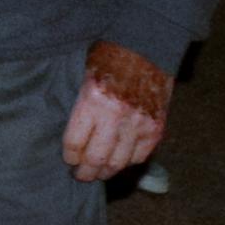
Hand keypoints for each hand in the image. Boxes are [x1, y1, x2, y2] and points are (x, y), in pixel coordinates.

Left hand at [66, 42, 169, 180]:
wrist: (146, 48)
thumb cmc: (109, 58)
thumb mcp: (84, 78)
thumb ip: (81, 109)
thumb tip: (74, 139)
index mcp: (93, 101)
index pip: (75, 142)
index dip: (69, 156)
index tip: (68, 160)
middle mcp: (116, 116)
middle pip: (97, 158)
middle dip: (86, 172)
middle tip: (80, 176)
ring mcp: (139, 123)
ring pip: (119, 162)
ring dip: (106, 172)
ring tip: (98, 174)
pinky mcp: (156, 127)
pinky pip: (141, 156)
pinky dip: (128, 163)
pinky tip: (119, 162)